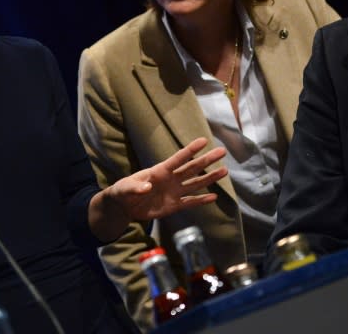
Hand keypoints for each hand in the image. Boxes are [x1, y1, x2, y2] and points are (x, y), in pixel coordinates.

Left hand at [89, 137, 227, 240]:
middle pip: (192, 168)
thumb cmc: (123, 191)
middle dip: (207, 159)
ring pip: (195, 183)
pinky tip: (214, 196)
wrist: (124, 206)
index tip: (204, 140)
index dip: (190, 150)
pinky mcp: (173, 205)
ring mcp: (174, 192)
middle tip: (222, 151)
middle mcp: (170, 179)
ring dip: (210, 178)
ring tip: (224, 171)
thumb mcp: (124, 188)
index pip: (178, 159)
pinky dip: (202, 200)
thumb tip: (147, 187)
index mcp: (159, 171)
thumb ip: (135, 187)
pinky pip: (190, 202)